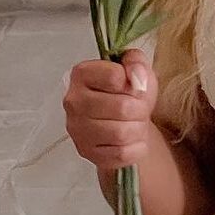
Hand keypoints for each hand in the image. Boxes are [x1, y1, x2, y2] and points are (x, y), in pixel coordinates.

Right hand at [63, 49, 158, 170]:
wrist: (124, 122)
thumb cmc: (128, 93)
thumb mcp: (136, 68)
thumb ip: (136, 61)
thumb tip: (136, 76)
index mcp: (82, 73)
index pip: (114, 76)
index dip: (134, 82)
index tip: (134, 86)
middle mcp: (73, 101)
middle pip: (122, 107)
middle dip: (141, 109)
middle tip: (140, 109)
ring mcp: (77, 129)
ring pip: (122, 133)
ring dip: (138, 128)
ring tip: (136, 123)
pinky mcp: (86, 151)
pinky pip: (121, 153)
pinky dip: (136, 147)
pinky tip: (132, 139)